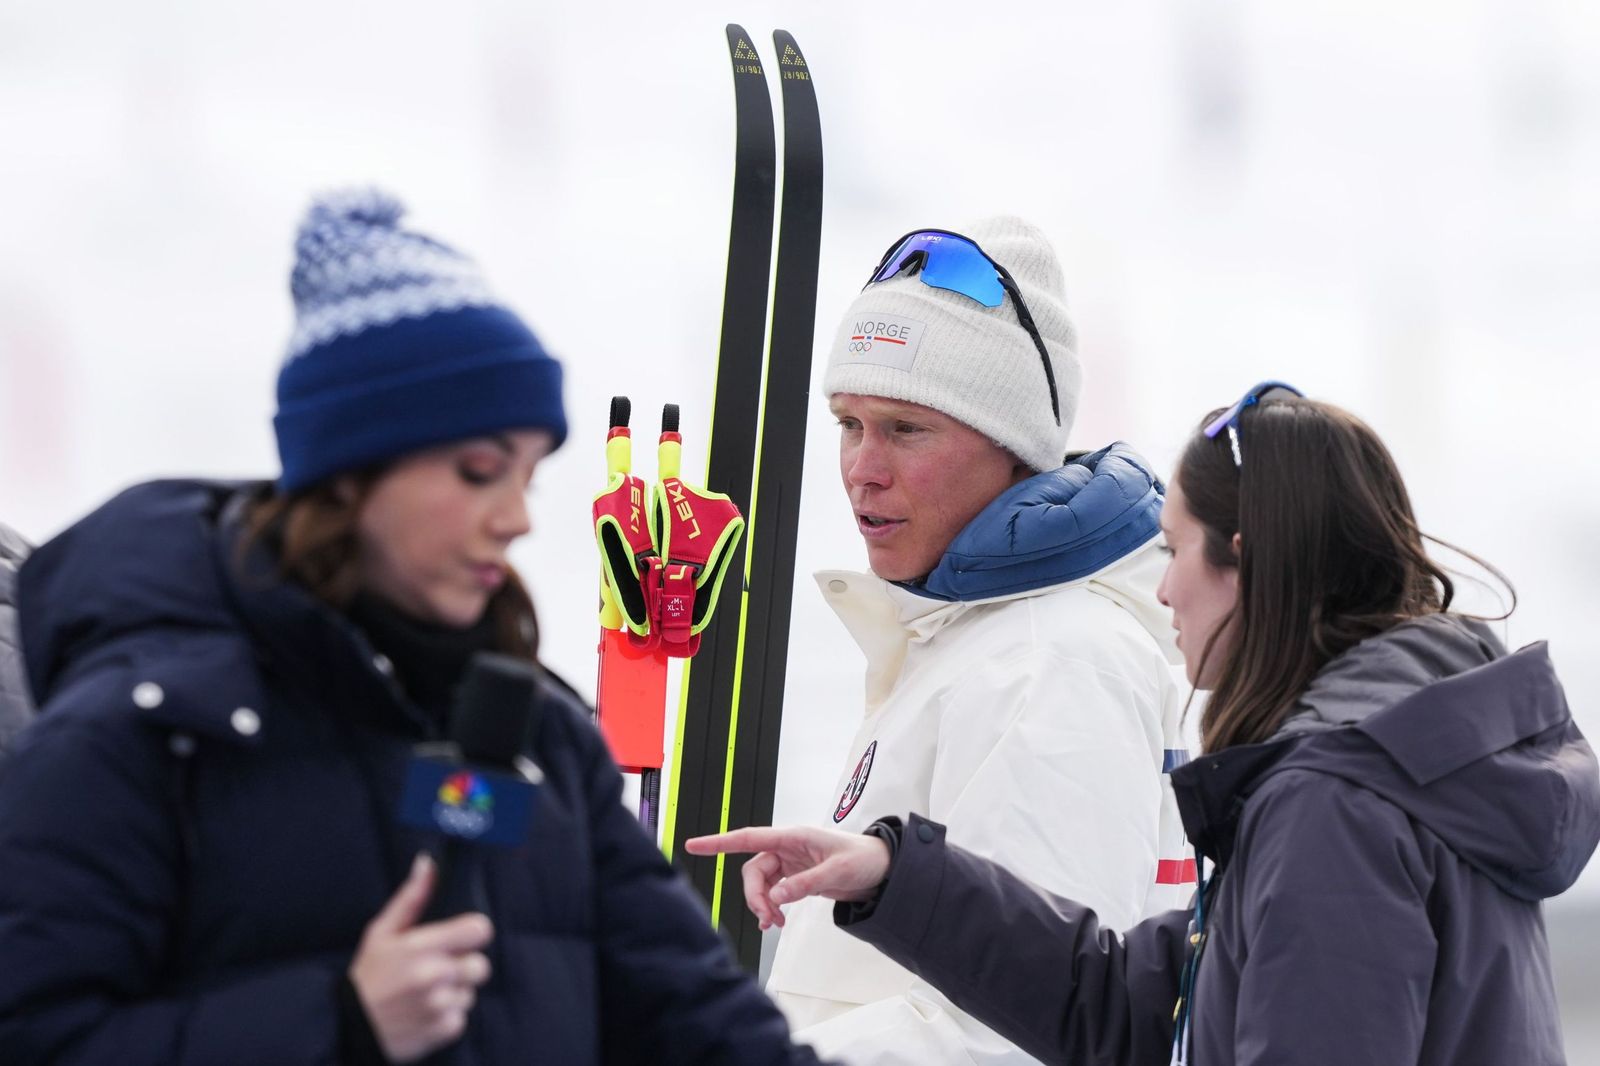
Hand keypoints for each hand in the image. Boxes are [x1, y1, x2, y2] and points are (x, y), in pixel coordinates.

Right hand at [349, 854, 494, 1062]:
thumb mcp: (382, 932)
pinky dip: (447, 1016)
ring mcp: (440, 1005)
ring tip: (425, 991)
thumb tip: (428, 863)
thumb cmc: (368, 975)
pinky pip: (462, 1018)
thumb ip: (411, 897)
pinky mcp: (442, 1030)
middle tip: (438, 968)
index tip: (460, 937)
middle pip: (482, 964)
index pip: (480, 929)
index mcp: (422, 947)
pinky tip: (424, 1011)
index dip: (473, 932)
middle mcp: (435, 976)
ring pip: (471, 992)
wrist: (347, 1028)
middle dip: (464, 965)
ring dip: (454, 992)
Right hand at [684, 825, 890, 929]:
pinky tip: (775, 921)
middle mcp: (787, 848)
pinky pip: (772, 893)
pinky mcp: (796, 878)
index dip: (718, 842)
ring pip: (761, 884)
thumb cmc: (863, 859)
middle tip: (768, 918)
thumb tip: (777, 897)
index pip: (747, 837)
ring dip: (763, 905)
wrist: (881, 870)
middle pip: (752, 871)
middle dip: (755, 896)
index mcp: (792, 837)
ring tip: (775, 924)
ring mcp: (790, 863)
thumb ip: (805, 884)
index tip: (693, 845)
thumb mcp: (836, 872)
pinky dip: (771, 908)